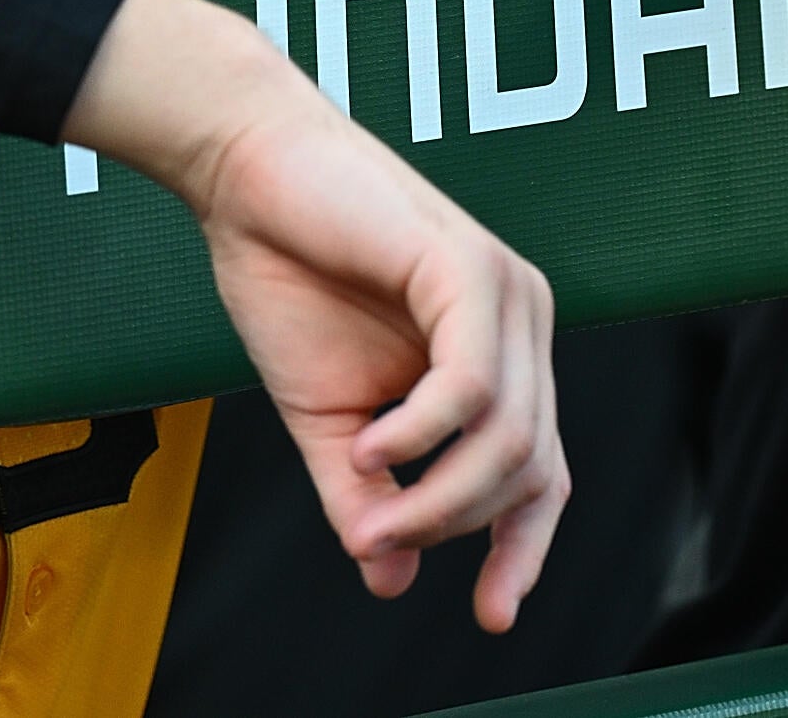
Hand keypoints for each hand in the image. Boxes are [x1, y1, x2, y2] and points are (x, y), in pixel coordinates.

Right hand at [65, 0, 566, 631]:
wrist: (245, 175)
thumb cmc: (287, 271)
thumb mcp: (328, 415)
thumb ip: (363, 492)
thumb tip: (389, 575)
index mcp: (497, 351)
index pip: (542, 469)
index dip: (523, 546)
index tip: (492, 611)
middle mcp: (519, 319)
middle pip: (530, 466)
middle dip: (455, 526)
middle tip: (377, 539)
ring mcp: (505, 292)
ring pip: (509, 437)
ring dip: (437, 496)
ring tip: (368, 505)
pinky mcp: (471, 269)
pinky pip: (473, 386)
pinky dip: (422, 434)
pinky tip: (373, 446)